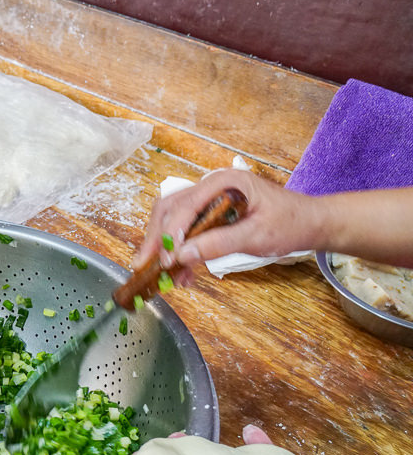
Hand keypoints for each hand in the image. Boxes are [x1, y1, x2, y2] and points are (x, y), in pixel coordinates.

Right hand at [131, 169, 318, 286]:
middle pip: (170, 209)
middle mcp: (210, 186)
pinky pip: (184, 229)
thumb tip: (183, 255)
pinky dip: (178, 250)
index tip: (166, 258)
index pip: (185, 204)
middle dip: (157, 239)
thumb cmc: (289, 224)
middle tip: (145, 265)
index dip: (171, 232)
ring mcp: (208, 199)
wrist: (309, 223)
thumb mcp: (256, 236)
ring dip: (163, 246)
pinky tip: (181, 271)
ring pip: (171, 219)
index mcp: (223, 182)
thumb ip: (219, 243)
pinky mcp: (209, 213)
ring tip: (161, 273)